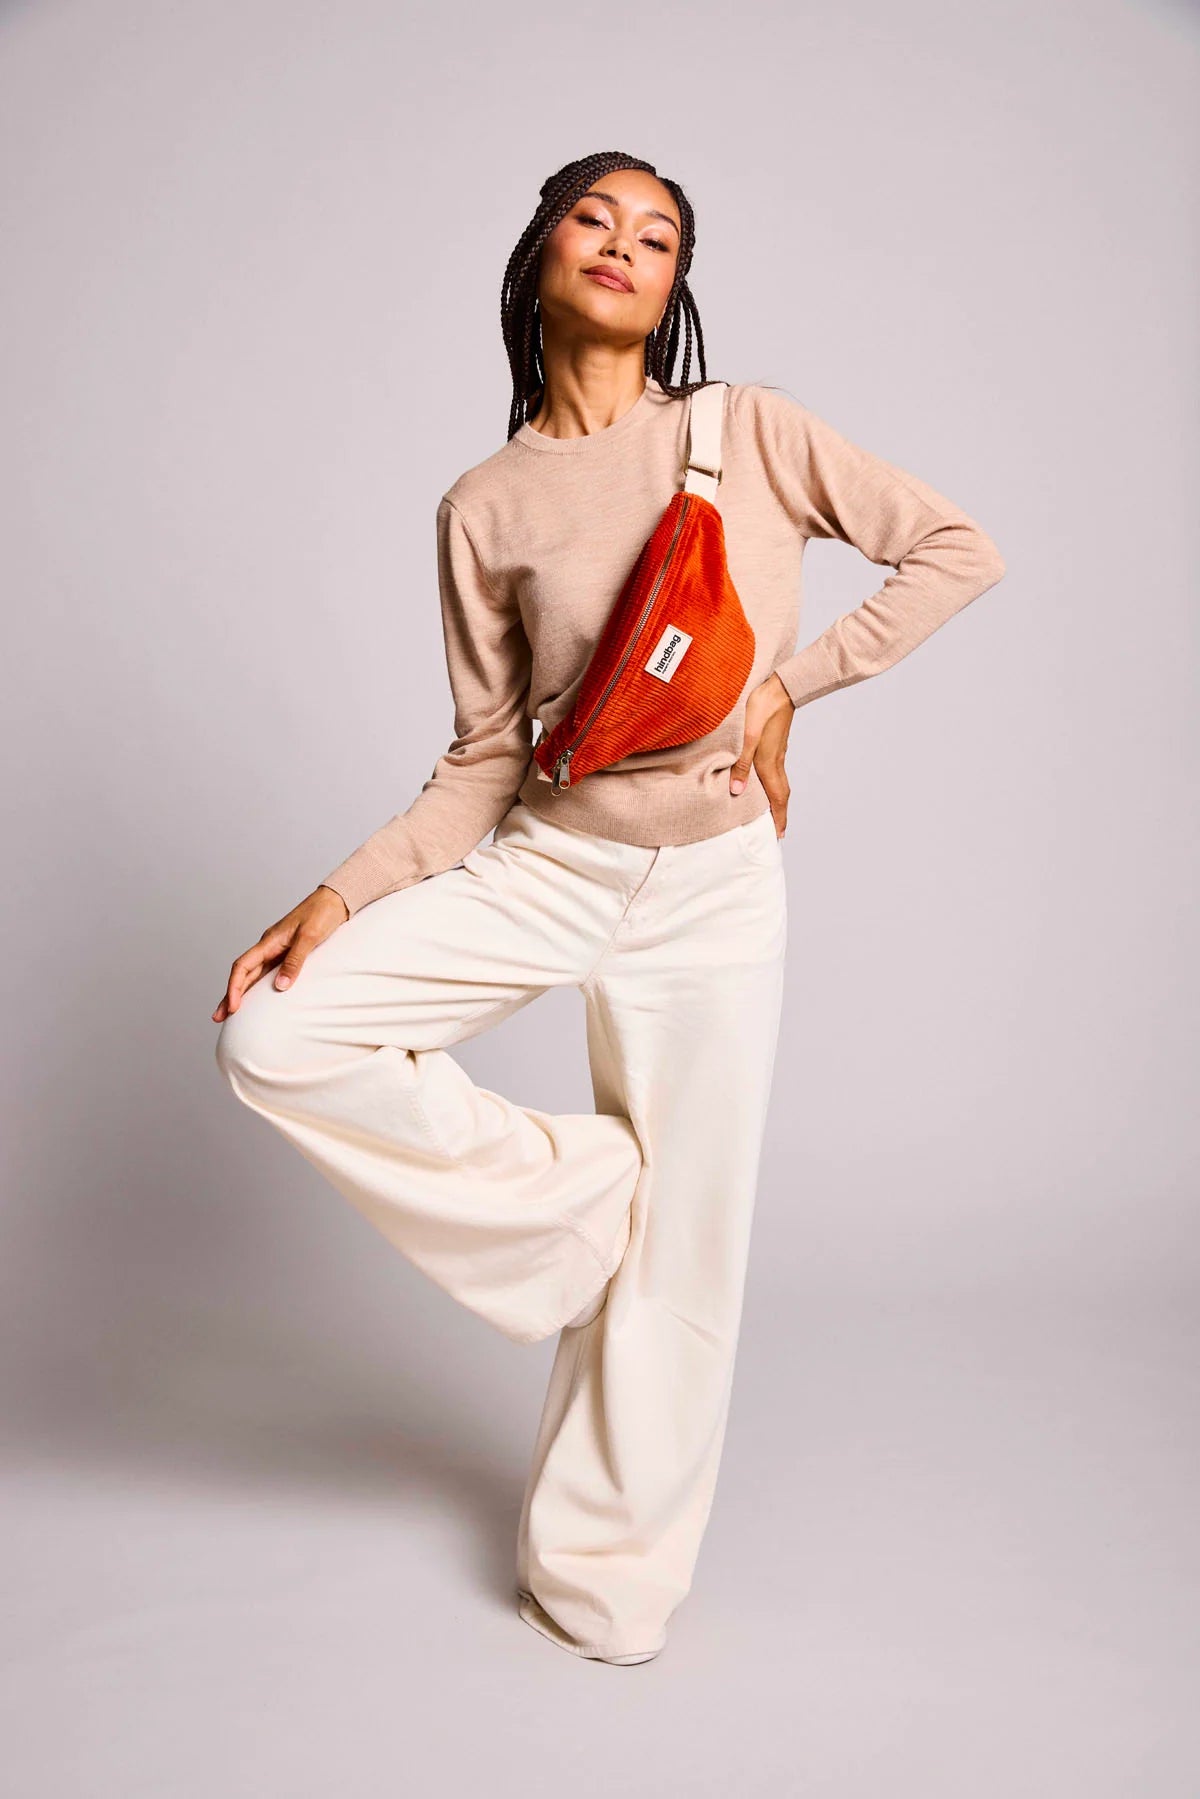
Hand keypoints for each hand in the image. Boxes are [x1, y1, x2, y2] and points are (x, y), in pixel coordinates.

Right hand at [212, 884, 349, 1021]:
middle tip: (218, 1017)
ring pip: (253, 974)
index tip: (233, 1007)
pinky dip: (258, 986)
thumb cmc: (322, 914)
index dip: (234, 988)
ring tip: (231, 1011)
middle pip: (243, 974)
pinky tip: (257, 997)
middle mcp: (269, 947)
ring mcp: (276, 950)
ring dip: (241, 992)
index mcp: (269, 941)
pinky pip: (267, 972)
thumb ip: (294, 961)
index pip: (243, 966)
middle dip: (230, 995)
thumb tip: (280, 987)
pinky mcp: (287, 953)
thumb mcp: (309, 937)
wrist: (335, 901)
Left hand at [729, 671, 794, 836]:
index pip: (777, 797)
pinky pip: (775, 770)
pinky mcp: (775, 743)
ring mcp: (777, 752)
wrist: (779, 687)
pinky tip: (764, 781)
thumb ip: (741, 764)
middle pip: (781, 793)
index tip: (778, 835)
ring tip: (770, 811)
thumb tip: (738, 791)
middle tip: (776, 830)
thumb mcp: (746, 737)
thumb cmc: (761, 708)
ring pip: (778, 782)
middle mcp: (775, 760)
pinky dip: (772, 783)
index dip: (778, 817)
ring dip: (776, 799)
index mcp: (768, 763)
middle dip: (779, 814)